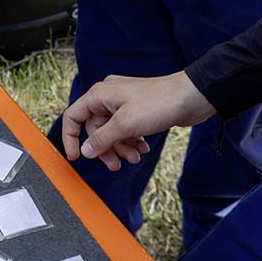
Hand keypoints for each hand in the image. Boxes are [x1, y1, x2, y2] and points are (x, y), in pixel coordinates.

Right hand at [63, 70, 214, 169]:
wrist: (191, 97)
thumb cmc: (158, 103)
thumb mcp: (125, 124)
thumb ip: (102, 139)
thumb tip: (85, 150)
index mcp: (99, 95)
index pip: (73, 117)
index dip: (70, 138)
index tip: (75, 157)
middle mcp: (108, 97)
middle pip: (94, 129)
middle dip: (106, 148)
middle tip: (116, 165)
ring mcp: (122, 103)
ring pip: (111, 131)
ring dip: (121, 147)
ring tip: (135, 157)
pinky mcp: (136, 110)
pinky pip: (125, 129)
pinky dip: (131, 141)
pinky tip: (143, 148)